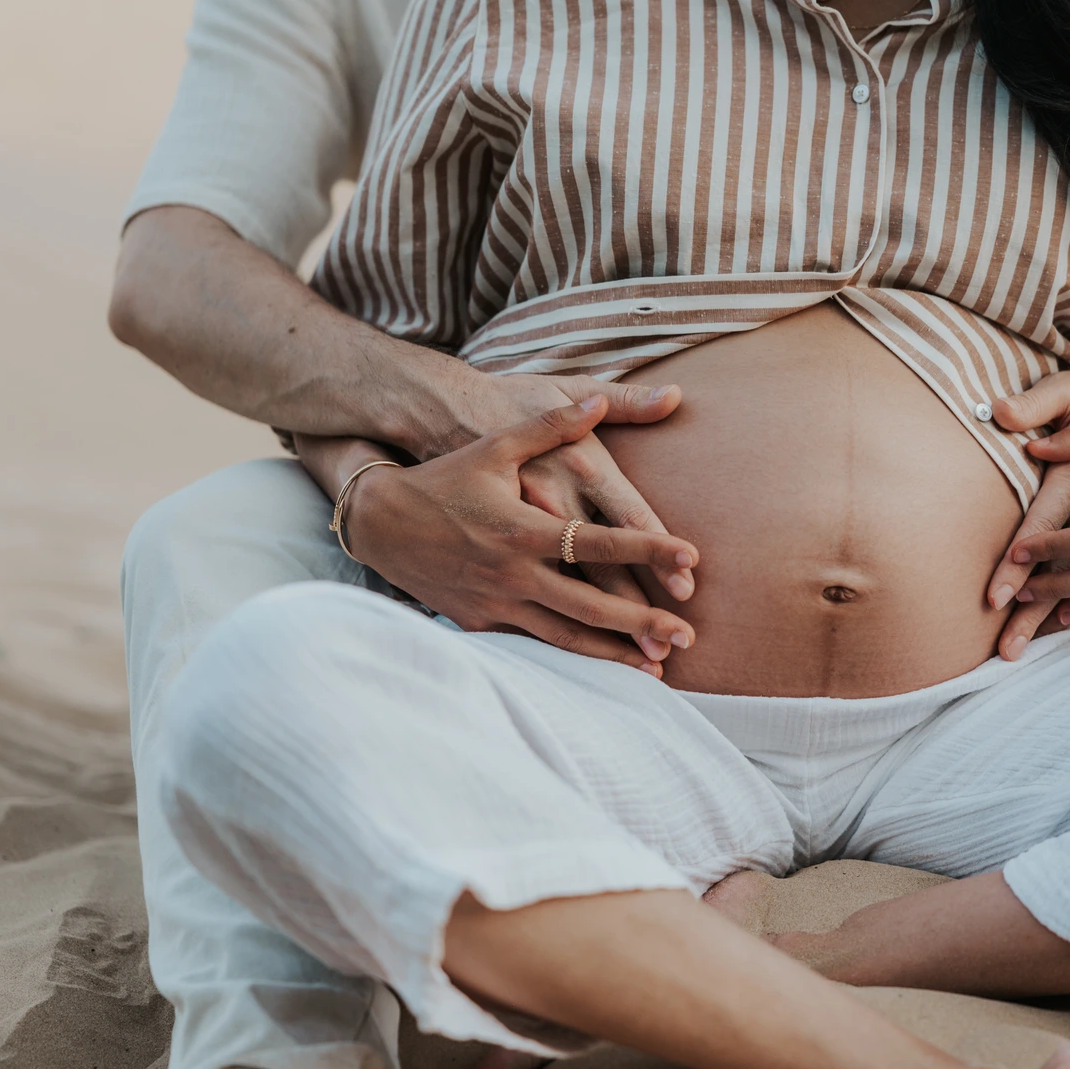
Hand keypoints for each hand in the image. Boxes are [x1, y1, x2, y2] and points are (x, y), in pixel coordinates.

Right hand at [347, 397, 698, 675]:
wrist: (378, 519)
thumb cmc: (444, 476)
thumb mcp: (496, 444)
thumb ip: (552, 425)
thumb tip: (598, 402)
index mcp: (525, 525)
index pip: (600, 541)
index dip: (648, 550)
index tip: (691, 560)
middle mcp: (514, 570)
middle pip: (591, 604)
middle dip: (642, 622)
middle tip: (688, 636)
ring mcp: (497, 602)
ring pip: (566, 636)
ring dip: (614, 653)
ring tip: (658, 665)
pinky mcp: (481, 622)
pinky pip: (535, 645)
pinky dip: (572, 657)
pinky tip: (604, 666)